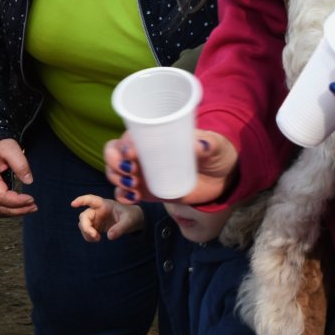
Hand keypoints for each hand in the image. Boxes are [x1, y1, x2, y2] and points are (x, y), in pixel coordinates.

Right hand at [0, 137, 35, 216]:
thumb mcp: (10, 148)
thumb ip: (20, 164)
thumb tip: (28, 181)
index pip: (1, 197)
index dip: (17, 201)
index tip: (31, 199)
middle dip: (18, 210)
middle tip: (34, 207)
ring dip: (13, 213)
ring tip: (29, 208)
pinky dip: (6, 211)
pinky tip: (17, 209)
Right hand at [72, 195, 139, 242]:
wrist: (134, 221)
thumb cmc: (132, 216)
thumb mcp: (129, 221)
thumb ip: (120, 228)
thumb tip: (109, 236)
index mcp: (104, 204)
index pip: (90, 200)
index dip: (81, 200)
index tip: (73, 204)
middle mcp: (97, 210)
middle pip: (84, 216)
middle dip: (86, 226)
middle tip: (95, 236)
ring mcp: (95, 219)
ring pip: (83, 225)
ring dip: (87, 233)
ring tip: (98, 239)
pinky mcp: (96, 227)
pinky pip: (87, 232)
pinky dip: (89, 237)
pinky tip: (97, 239)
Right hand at [107, 132, 237, 205]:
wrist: (222, 178)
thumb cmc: (216, 153)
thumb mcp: (215, 145)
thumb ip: (208, 143)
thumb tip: (200, 145)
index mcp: (155, 137)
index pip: (129, 136)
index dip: (123, 145)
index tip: (132, 154)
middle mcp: (144, 153)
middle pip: (113, 153)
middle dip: (113, 163)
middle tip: (131, 172)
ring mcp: (143, 173)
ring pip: (115, 173)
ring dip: (116, 179)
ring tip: (133, 186)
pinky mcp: (148, 192)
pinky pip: (126, 193)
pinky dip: (123, 196)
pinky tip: (132, 198)